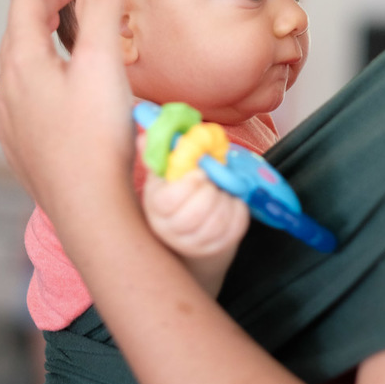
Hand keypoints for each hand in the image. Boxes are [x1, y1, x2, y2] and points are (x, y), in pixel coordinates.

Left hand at [0, 0, 135, 225]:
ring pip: (17, 63)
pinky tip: (61, 84)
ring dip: (41, 35)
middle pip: (19, 27)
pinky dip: (41, 71)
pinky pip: (23, 95)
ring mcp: (10, 122)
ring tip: (66, 26)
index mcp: (21, 62)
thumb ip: (103, 8)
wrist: (91, 213)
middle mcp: (6, 89)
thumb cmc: (98, 139)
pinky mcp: (23, 149)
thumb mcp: (104, 64)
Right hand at [140, 150, 249, 295]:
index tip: (200, 171)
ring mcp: (194, 242)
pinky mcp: (216, 246)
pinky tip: (231, 199)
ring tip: (221, 188)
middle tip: (212, 180)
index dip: (187, 185)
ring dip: (225, 199)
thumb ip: (159, 154)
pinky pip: (234, 227)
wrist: (188, 225)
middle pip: (194, 216)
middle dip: (209, 192)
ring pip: (216, 223)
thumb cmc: (175, 191)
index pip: (168, 202)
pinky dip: (238, 208)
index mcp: (156, 207)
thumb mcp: (163, 173)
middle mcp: (171, 230)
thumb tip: (147, 137)